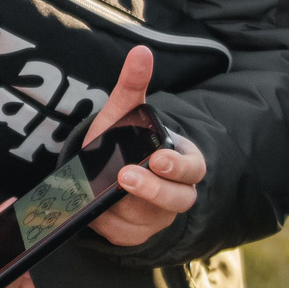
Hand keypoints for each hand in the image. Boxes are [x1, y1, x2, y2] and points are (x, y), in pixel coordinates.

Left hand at [84, 46, 206, 247]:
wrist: (103, 171)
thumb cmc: (123, 140)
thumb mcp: (125, 113)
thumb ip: (133, 85)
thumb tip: (141, 51)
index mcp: (182, 162)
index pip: (192, 169)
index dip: (177, 167)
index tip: (156, 158)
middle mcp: (177, 193)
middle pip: (179, 200)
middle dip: (153, 191)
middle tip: (125, 177)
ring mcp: (159, 217)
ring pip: (149, 220)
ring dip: (123, 207)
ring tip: (100, 191)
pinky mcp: (138, 235)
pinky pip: (126, 236)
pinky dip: (109, 224)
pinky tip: (96, 210)